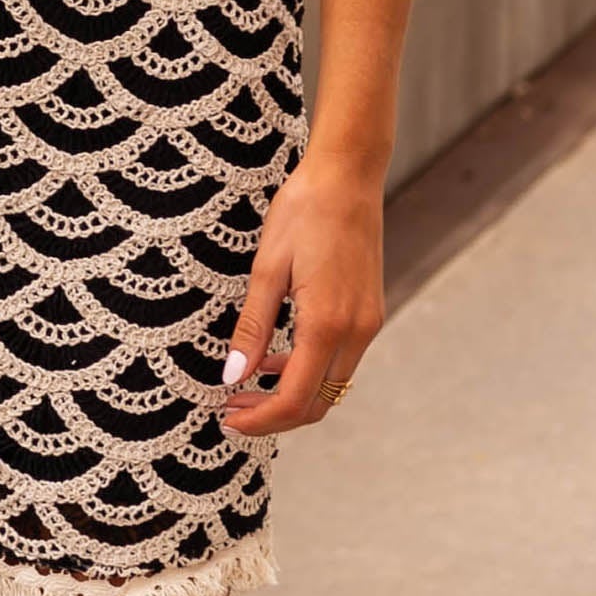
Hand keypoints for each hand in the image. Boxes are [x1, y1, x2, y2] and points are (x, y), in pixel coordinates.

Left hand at [216, 157, 383, 434]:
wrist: (348, 176)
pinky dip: (309, 373)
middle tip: (231, 408)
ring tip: (245, 387)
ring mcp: (368, 323)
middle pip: (318, 403)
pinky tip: (275, 360)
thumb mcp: (266, 269)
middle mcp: (356, 331)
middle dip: (273, 416)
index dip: (259, 419)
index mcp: (327, 323)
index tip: (226, 418)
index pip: (294, 398)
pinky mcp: (370, 313)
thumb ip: (252, 328)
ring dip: (291, 396)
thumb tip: (232, 376)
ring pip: (331, 386)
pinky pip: (340, 361)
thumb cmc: (303, 212)